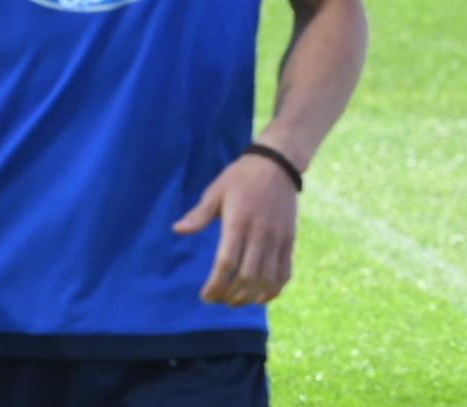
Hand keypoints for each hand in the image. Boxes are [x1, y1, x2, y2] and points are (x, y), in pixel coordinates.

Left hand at [173, 150, 299, 304]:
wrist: (276, 165)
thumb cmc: (240, 178)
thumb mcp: (215, 191)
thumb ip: (198, 215)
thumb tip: (177, 230)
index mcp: (238, 222)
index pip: (226, 263)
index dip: (215, 284)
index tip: (205, 296)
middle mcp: (260, 234)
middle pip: (247, 276)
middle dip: (230, 295)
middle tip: (217, 300)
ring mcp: (278, 239)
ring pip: (267, 279)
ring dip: (250, 296)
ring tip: (235, 301)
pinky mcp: (289, 241)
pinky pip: (284, 273)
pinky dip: (273, 290)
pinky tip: (260, 297)